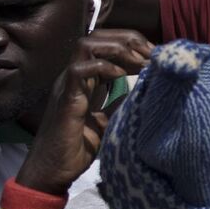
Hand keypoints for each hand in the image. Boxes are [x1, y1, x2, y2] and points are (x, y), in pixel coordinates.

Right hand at [13, 30, 151, 195]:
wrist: (53, 171)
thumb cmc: (79, 147)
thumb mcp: (109, 119)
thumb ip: (121, 102)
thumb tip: (146, 89)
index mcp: (88, 80)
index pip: (107, 45)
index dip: (132, 44)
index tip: (156, 55)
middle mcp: (76, 77)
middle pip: (98, 37)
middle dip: (129, 39)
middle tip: (152, 54)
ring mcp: (68, 86)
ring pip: (86, 46)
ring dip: (117, 48)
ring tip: (140, 61)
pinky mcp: (66, 99)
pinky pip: (78, 71)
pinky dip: (102, 66)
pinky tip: (121, 75)